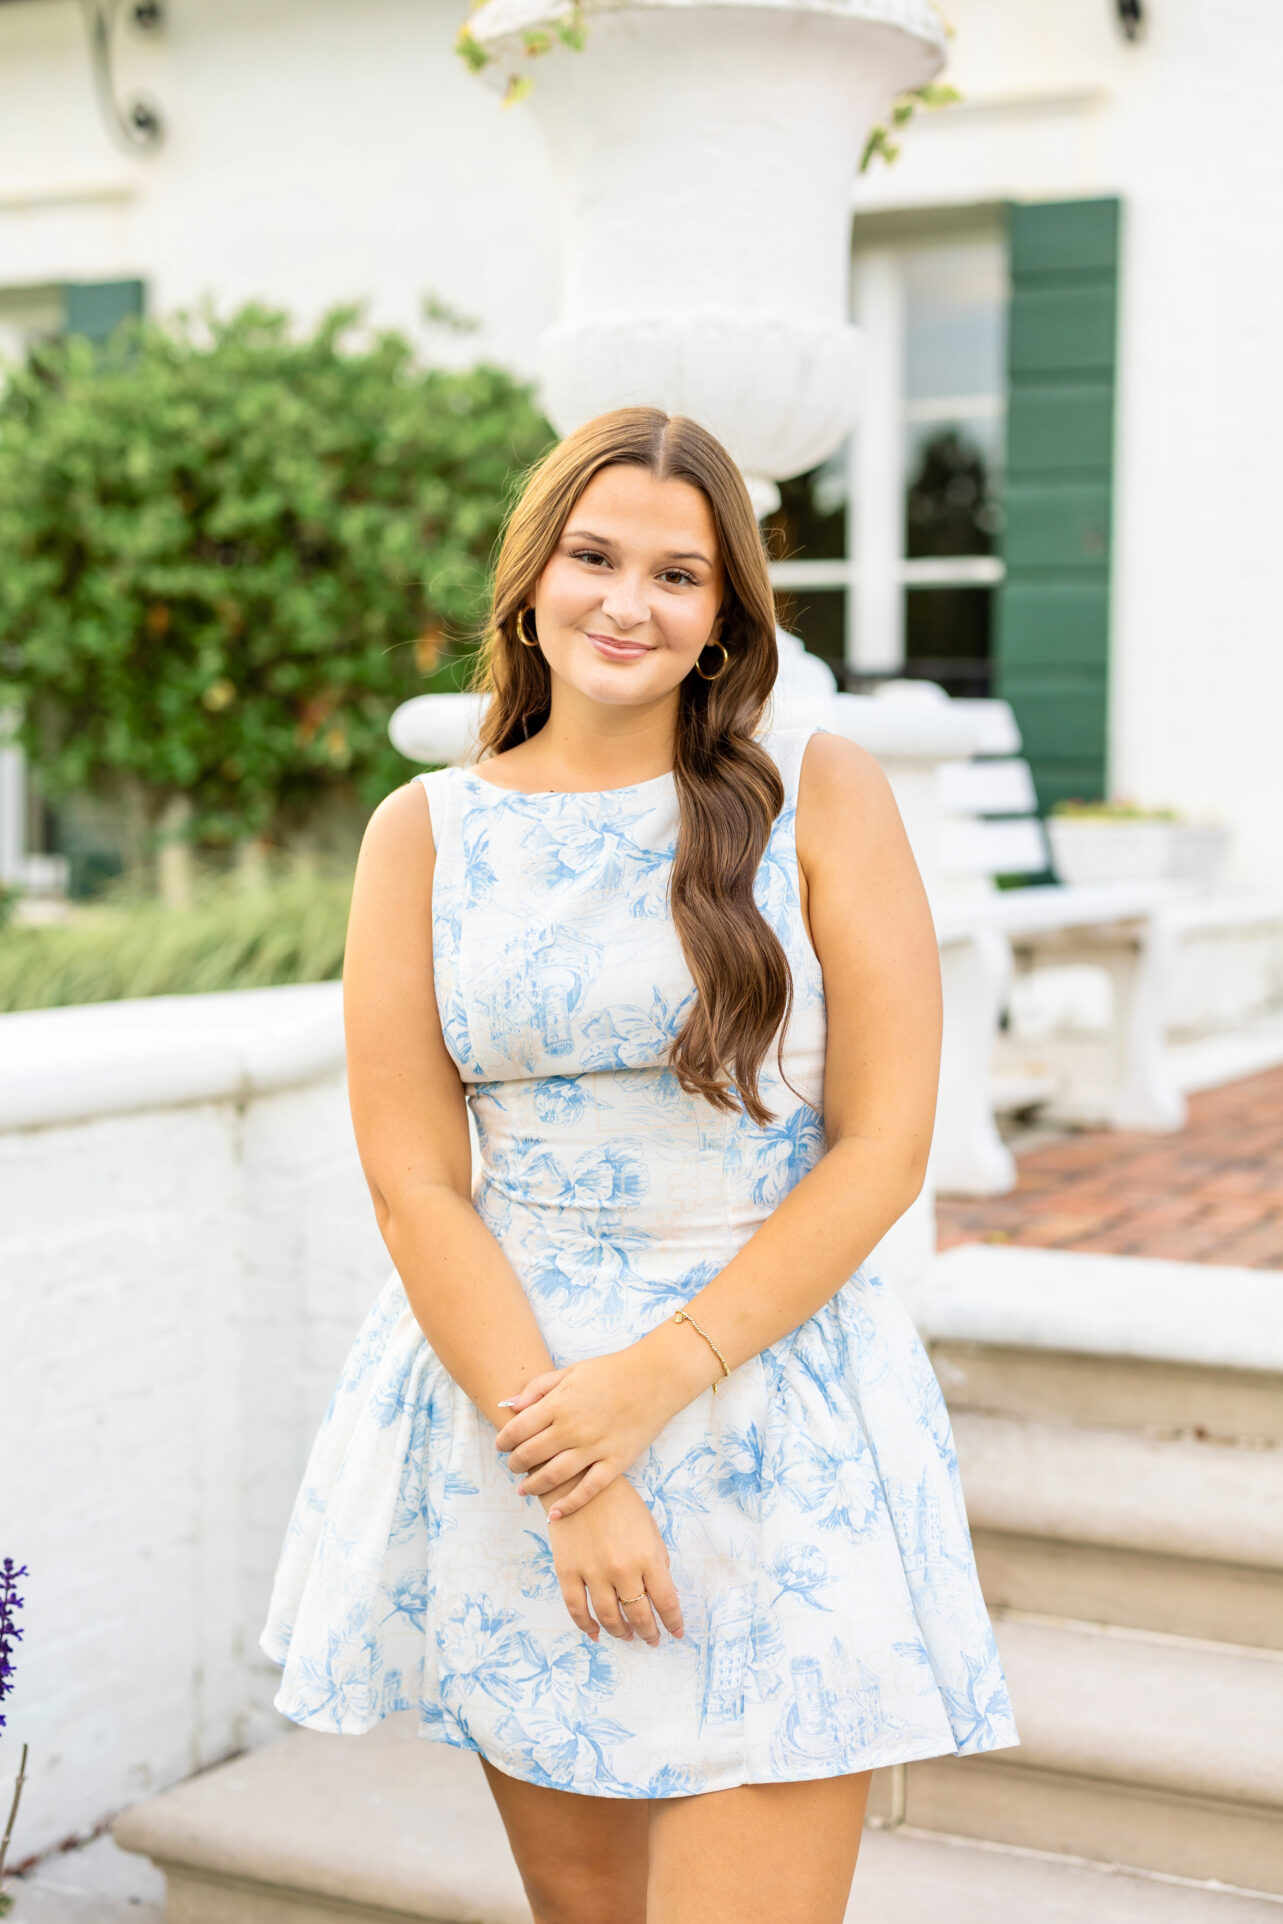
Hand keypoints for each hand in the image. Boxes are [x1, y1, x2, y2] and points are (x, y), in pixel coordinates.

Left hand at [495, 1329, 713, 1518]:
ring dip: (533, 1486)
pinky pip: (588, 1490)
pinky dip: (569, 1504)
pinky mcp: (616, 1462)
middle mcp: (573, 1428)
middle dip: (515, 1464)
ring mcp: (595, 1447)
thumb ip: (538, 1388)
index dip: (504, 1441)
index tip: (501, 1446)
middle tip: (512, 1466)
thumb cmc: (612, 1371)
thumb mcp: (571, 1370)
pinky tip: (554, 1513)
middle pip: (531, 1455)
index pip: (518, 1430)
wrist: (656, 1377)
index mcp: (559, 1403)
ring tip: (524, 1489)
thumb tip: (510, 1406)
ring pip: (553, 1476)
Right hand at [541, 1473, 683, 1648]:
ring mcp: (593, 1572)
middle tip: (652, 1639)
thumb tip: (661, 1593)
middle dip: (649, 1632)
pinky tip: (596, 1633)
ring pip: (609, 1617)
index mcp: (648, 1556)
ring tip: (627, 1636)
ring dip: (621, 1632)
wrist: (579, 1482)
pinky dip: (587, 1627)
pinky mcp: (567, 1571)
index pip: (666, 1601)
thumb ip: (657, 1560)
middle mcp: (622, 1569)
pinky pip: (577, 1609)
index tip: (676, 1632)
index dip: (673, 1621)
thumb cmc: (620, 1503)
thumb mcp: (649, 1527)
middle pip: (639, 1615)